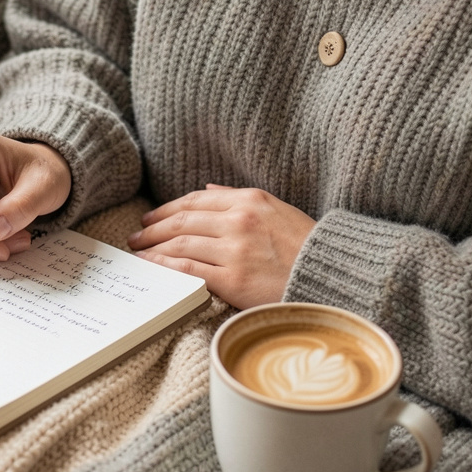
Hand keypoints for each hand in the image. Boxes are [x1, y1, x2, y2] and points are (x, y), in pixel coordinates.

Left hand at [127, 184, 315, 309]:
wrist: (335, 277)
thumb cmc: (307, 246)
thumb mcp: (277, 210)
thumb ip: (239, 199)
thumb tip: (208, 192)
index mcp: (249, 199)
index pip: (194, 202)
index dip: (166, 210)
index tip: (150, 219)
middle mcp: (239, 220)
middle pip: (181, 221)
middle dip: (153, 230)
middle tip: (136, 237)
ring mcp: (236, 249)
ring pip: (180, 245)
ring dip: (152, 249)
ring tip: (139, 254)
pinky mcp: (234, 279)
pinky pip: (188, 269)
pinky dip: (164, 267)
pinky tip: (152, 268)